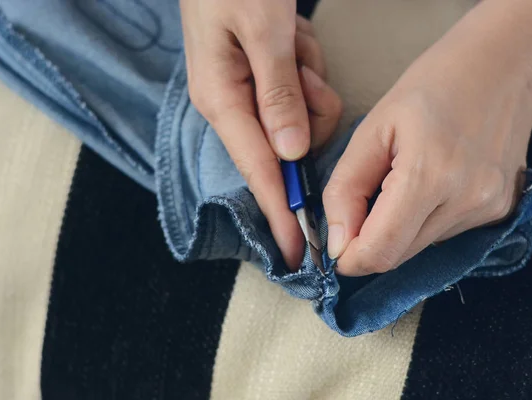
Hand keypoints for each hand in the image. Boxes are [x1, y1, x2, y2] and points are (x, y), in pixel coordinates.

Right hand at [180, 1, 341, 267]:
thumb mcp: (261, 31)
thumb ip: (278, 93)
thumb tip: (292, 154)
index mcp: (222, 100)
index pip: (258, 171)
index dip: (281, 212)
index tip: (300, 252)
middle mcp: (234, 104)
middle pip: (289, 144)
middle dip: (308, 112)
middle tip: (301, 68)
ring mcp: (251, 92)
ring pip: (304, 116)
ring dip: (309, 81)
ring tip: (291, 42)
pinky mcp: (267, 79)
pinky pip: (304, 90)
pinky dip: (307, 66)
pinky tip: (292, 39)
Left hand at [322, 2, 531, 275]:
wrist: (503, 65)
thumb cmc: (432, 85)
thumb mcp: (372, 128)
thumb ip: (346, 188)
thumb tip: (337, 243)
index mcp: (430, 176)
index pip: (381, 251)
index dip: (350, 259)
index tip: (336, 245)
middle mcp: (467, 202)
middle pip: (399, 255)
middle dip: (369, 242)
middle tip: (361, 204)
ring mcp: (490, 209)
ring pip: (421, 247)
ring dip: (397, 230)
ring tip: (400, 180)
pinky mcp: (502, 211)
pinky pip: (444, 234)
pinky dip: (423, 221)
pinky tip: (429, 183)